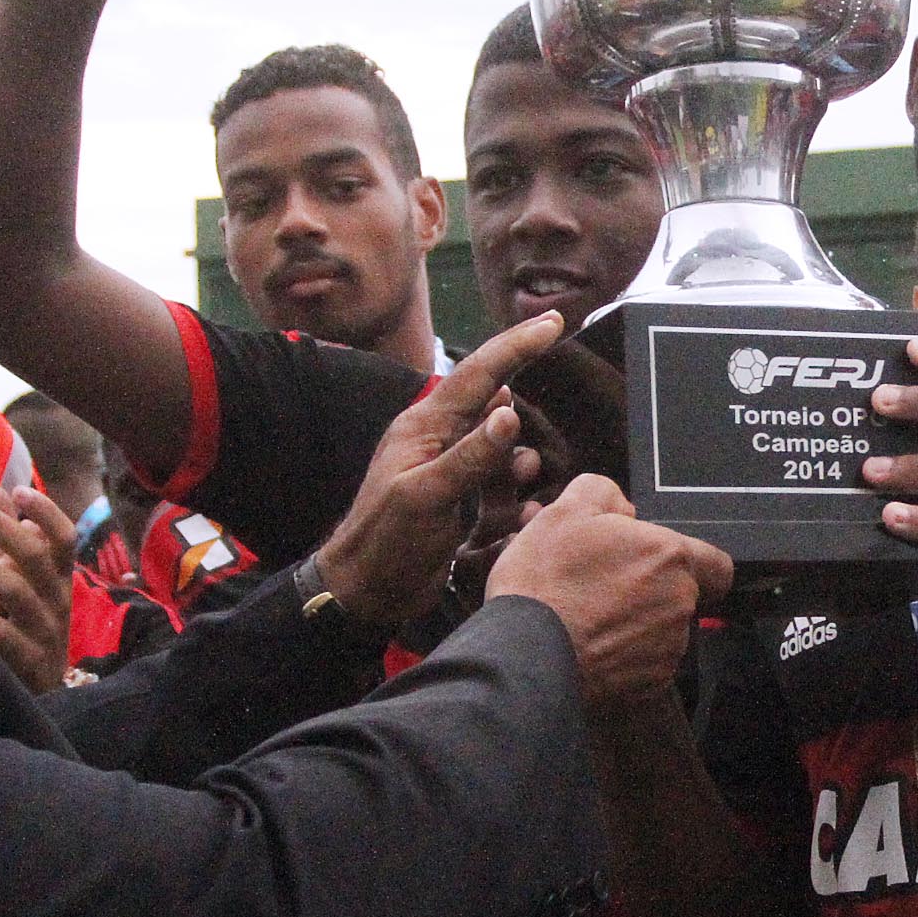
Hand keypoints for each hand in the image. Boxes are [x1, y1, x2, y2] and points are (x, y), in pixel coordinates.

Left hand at [0, 486, 79, 694]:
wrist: (41, 693)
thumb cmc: (25, 627)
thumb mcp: (21, 582)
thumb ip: (8, 540)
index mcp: (59, 580)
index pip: (64, 539)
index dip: (46, 513)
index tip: (18, 489)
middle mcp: (57, 601)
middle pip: (34, 556)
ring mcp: (45, 631)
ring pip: (14, 590)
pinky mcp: (28, 661)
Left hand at [314, 315, 565, 627]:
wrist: (364, 593)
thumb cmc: (385, 544)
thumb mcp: (428, 497)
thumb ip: (470, 456)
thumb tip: (508, 411)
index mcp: (425, 426)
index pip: (478, 374)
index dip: (516, 346)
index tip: (552, 322)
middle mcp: (438, 439)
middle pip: (492, 403)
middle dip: (523, 404)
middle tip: (540, 423)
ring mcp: (448, 469)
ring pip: (500, 447)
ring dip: (518, 463)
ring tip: (526, 485)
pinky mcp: (458, 499)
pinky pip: (497, 483)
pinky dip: (513, 493)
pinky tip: (522, 512)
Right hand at [488, 476, 732, 704]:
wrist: (527, 654)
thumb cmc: (545, 582)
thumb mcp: (564, 512)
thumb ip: (602, 493)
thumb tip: (622, 507)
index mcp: (669, 556)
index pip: (716, 564)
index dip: (694, 563)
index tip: (661, 565)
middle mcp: (680, 602)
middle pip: (684, 594)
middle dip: (652, 590)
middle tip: (605, 586)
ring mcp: (669, 646)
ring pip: (665, 630)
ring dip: (639, 623)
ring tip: (591, 618)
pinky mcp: (652, 682)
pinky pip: (648, 662)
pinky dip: (627, 656)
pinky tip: (591, 647)